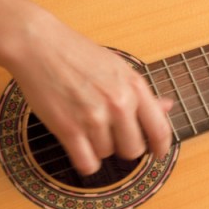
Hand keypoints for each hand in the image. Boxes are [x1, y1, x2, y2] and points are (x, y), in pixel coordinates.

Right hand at [6, 10, 173, 175]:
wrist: (40, 46)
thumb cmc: (79, 54)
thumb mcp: (119, 68)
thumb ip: (142, 92)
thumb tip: (168, 107)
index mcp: (135, 87)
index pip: (159, 129)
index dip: (161, 147)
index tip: (158, 154)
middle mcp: (119, 103)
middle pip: (133, 149)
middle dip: (123, 146)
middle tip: (111, 135)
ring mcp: (94, 117)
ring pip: (107, 154)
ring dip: (99, 147)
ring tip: (87, 125)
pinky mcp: (68, 128)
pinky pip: (87, 163)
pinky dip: (85, 161)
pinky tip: (80, 149)